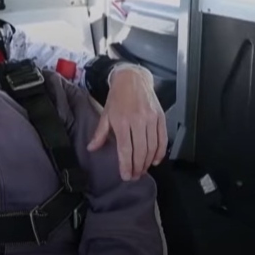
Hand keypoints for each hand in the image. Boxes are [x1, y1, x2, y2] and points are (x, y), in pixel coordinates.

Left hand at [87, 66, 166, 180]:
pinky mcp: (161, 117)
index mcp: (121, 121)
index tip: (126, 176)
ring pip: (152, 147)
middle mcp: (138, 120)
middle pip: (140, 151)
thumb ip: (100, 133)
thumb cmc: (117, 97)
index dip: (126, 165)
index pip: (125, 149)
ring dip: (148, 162)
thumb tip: (91, 148)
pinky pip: (162, 139)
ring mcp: (151, 119)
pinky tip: (155, 160)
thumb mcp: (105, 114)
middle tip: (135, 176)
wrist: (132, 79)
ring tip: (142, 170)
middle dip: (138, 167)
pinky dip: (160, 152)